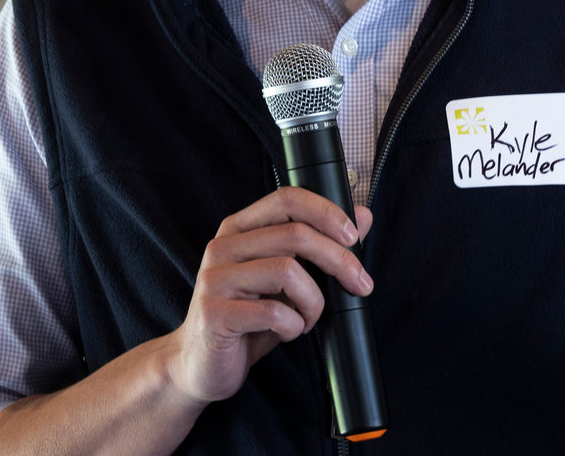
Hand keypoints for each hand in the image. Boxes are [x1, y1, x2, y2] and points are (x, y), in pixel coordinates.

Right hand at [168, 186, 374, 406]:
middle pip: (295, 234)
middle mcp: (223, 246)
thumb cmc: (248, 318)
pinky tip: (288, 332)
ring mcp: (215, 279)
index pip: (287, 199)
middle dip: (339, 260)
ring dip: (314, 301)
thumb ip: (320, 247)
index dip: (326, 212)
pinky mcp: (214, 313)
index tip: (354, 236)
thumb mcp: (287, 280)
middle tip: (360, 284)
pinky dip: (294, 325)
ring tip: (308, 318)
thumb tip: (363, 216)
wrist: (201, 365)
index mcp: (239, 229)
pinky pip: (273, 312)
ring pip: (287, 271)